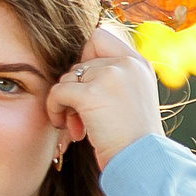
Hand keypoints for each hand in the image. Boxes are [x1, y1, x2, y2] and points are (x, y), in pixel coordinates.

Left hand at [47, 22, 162, 169]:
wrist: (141, 159)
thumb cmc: (132, 136)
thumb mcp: (131, 97)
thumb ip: (112, 77)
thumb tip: (76, 70)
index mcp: (137, 63)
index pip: (99, 36)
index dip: (85, 56)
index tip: (86, 83)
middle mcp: (126, 64)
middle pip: (79, 63)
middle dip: (76, 90)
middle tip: (82, 116)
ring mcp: (110, 76)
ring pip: (67, 78)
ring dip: (66, 103)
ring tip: (79, 126)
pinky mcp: (92, 94)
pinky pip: (57, 92)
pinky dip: (54, 109)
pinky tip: (65, 126)